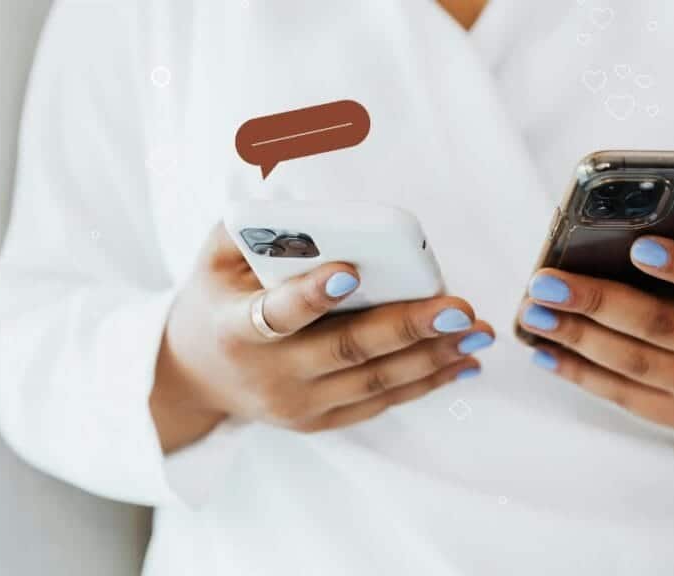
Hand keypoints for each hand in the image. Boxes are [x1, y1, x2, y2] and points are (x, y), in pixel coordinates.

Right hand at [151, 224, 492, 452]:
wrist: (195, 377)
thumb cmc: (217, 300)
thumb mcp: (214, 257)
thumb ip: (253, 225)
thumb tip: (303, 194)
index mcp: (238, 329)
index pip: (277, 314)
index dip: (312, 295)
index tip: (352, 270)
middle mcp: (271, 375)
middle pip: (345, 351)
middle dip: (406, 327)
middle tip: (458, 308)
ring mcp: (299, 405)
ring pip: (375, 382)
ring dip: (433, 357)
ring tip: (478, 331)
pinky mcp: (323, 421)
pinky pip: (382, 402)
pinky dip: (427, 382)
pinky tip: (464, 361)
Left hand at [517, 230, 673, 468]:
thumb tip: (618, 219)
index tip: (638, 246)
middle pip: (660, 326)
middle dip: (596, 302)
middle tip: (544, 282)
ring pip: (633, 363)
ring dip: (575, 337)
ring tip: (533, 312)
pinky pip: (622, 394)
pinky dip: (578, 371)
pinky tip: (544, 349)